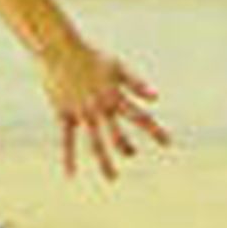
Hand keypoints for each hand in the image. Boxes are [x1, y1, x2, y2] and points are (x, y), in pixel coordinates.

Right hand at [39, 42, 169, 179]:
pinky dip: (68, 157)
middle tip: (131, 153)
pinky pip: (66, 140)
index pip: (140, 117)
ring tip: (112, 178)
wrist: (58, 49)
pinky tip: (70, 174)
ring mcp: (81, 112)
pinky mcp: (64, 114)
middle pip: (118, 135)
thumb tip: (156, 98)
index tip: (168, 143)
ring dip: (105, 161)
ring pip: (95, 142)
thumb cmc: (89, 55)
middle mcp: (100, 108)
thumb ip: (136, 83)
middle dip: (127, 147)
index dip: (155, 131)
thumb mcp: (116, 66)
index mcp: (114, 96)